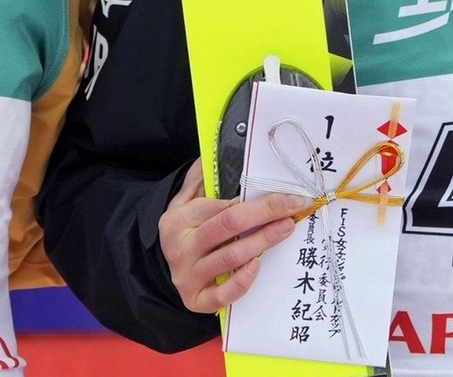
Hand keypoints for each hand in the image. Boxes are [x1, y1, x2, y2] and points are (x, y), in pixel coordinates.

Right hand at [158, 161, 305, 314]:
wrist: (159, 271)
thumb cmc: (184, 232)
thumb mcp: (184, 202)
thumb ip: (200, 179)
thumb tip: (217, 151)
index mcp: (177, 220)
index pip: (222, 207)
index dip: (258, 201)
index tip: (287, 195)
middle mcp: (180, 248)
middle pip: (229, 226)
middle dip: (266, 214)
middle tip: (294, 207)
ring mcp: (186, 276)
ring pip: (231, 257)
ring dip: (263, 242)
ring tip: (286, 229)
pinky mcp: (195, 301)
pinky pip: (222, 295)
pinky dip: (242, 281)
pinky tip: (258, 266)